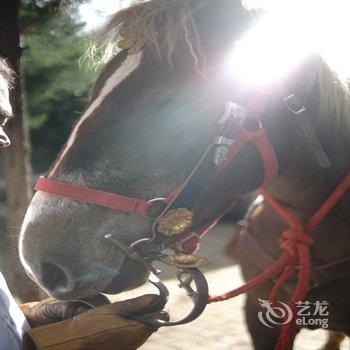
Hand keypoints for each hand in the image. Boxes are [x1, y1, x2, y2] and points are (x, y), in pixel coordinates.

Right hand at [22, 294, 166, 349]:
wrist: (75, 342)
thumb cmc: (93, 323)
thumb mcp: (115, 308)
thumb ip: (137, 303)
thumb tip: (154, 297)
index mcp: (137, 330)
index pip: (161, 318)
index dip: (159, 308)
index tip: (155, 299)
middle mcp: (136, 341)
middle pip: (153, 325)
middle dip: (151, 314)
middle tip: (142, 302)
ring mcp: (130, 347)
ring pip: (144, 332)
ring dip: (142, 321)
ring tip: (131, 310)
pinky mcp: (123, 349)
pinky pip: (135, 338)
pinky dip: (134, 328)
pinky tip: (123, 321)